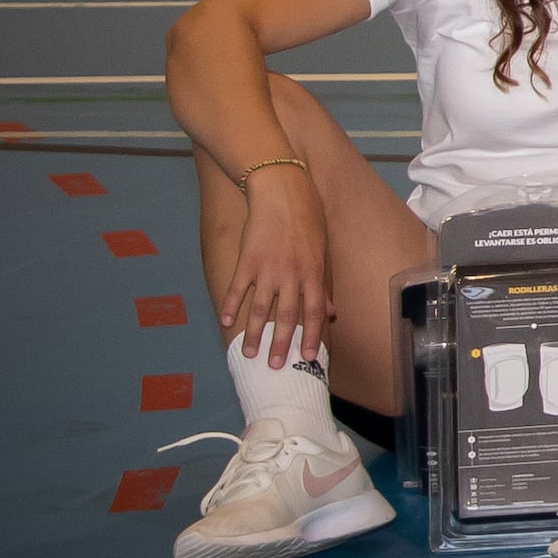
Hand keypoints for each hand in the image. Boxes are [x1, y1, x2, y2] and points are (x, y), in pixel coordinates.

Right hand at [217, 165, 329, 358]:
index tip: (309, 357)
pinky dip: (231, 306)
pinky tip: (226, 322)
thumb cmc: (307, 218)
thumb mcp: (322, 250)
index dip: (312, 336)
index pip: (314, 312)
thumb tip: (330, 311)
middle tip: (276, 366)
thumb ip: (323, 283)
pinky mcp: (247, 259)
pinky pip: (238, 288)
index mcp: (313, 273)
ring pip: (260, 308)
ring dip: (254, 333)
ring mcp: (268, 268)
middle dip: (282, 344)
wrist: (282, 190)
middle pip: (287, 316)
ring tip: (248, 353)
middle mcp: (292, 274)